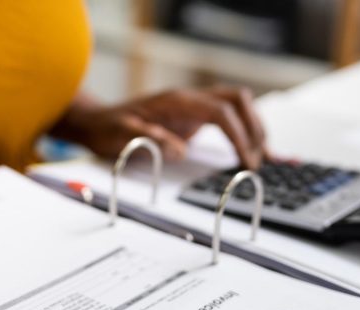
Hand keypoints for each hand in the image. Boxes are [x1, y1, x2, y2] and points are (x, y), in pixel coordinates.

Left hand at [55, 87, 267, 167]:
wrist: (96, 122)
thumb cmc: (107, 128)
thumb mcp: (122, 136)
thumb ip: (150, 141)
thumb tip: (179, 151)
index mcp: (176, 101)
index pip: (221, 111)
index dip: (238, 135)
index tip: (246, 160)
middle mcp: (189, 99)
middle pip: (237, 100)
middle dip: (254, 127)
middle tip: (259, 159)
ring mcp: (193, 106)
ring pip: (237, 106)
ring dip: (253, 128)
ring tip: (262, 157)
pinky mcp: (193, 117)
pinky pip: (227, 119)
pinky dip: (243, 132)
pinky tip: (249, 151)